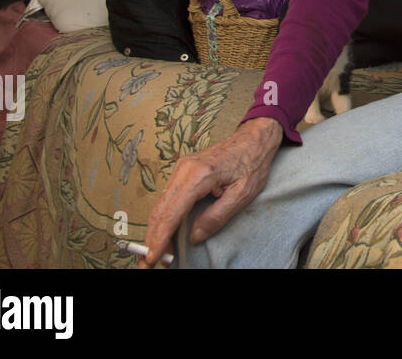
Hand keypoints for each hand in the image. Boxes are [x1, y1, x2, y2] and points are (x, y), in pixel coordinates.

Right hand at [139, 116, 282, 267]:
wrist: (253, 138)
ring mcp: (181, 169)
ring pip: (160, 205)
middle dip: (152, 239)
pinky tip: (164, 233)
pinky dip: (163, 218)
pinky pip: (167, 198)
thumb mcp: (242, 193)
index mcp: (199, 175)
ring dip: (156, 230)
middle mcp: (184, 170)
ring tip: (155, 253)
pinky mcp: (183, 171)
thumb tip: (195, 236)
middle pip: (160, 210)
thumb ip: (217, 216)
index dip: (160, 238)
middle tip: (148, 263)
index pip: (172, 213)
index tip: (152, 258)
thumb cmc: (252, 162)